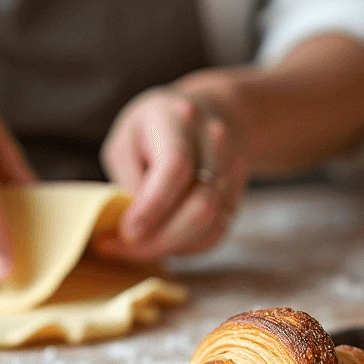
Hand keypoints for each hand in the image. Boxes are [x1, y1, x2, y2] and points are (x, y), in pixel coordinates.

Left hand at [98, 87, 247, 260]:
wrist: (208, 115)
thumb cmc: (153, 130)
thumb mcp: (125, 142)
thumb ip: (127, 181)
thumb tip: (132, 230)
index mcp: (179, 119)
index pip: (175, 168)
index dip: (152, 207)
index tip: (127, 232)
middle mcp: (215, 141)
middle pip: (201, 204)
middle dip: (162, 238)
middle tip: (127, 248)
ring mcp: (233, 168)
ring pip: (211, 224)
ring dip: (173, 246)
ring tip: (142, 247)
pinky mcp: (237, 195)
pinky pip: (216, 233)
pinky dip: (188, 246)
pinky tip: (164, 242)